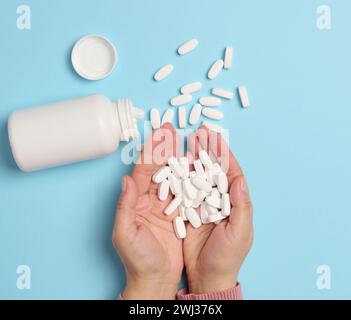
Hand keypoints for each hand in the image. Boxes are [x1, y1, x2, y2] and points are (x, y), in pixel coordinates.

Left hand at [112, 123, 182, 299]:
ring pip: (173, 175)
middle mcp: (151, 199)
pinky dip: (189, 176)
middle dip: (164, 147)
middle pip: (159, 167)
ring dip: (178, 157)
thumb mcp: (126, 234)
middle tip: (171, 128)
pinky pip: (185, 190)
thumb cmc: (138, 260)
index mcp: (137, 201)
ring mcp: (166, 205)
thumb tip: (125, 180)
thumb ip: (125, 206)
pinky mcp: (179, 213)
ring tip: (185, 139)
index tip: (158, 133)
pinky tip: (195, 163)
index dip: (150, 151)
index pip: (143, 170)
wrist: (155, 279)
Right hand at [184, 126, 253, 293]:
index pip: (230, 171)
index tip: (214, 136)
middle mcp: (220, 199)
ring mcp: (203, 203)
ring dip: (192, 159)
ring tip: (186, 143)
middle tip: (198, 132)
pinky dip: (180, 177)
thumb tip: (241, 179)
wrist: (207, 276)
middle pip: (213, 169)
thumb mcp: (239, 233)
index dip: (223, 152)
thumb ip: (241, 207)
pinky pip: (184, 190)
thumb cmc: (227, 257)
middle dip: (207, 150)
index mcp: (235, 201)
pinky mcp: (189, 210)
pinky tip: (175, 165)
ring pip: (198, 176)